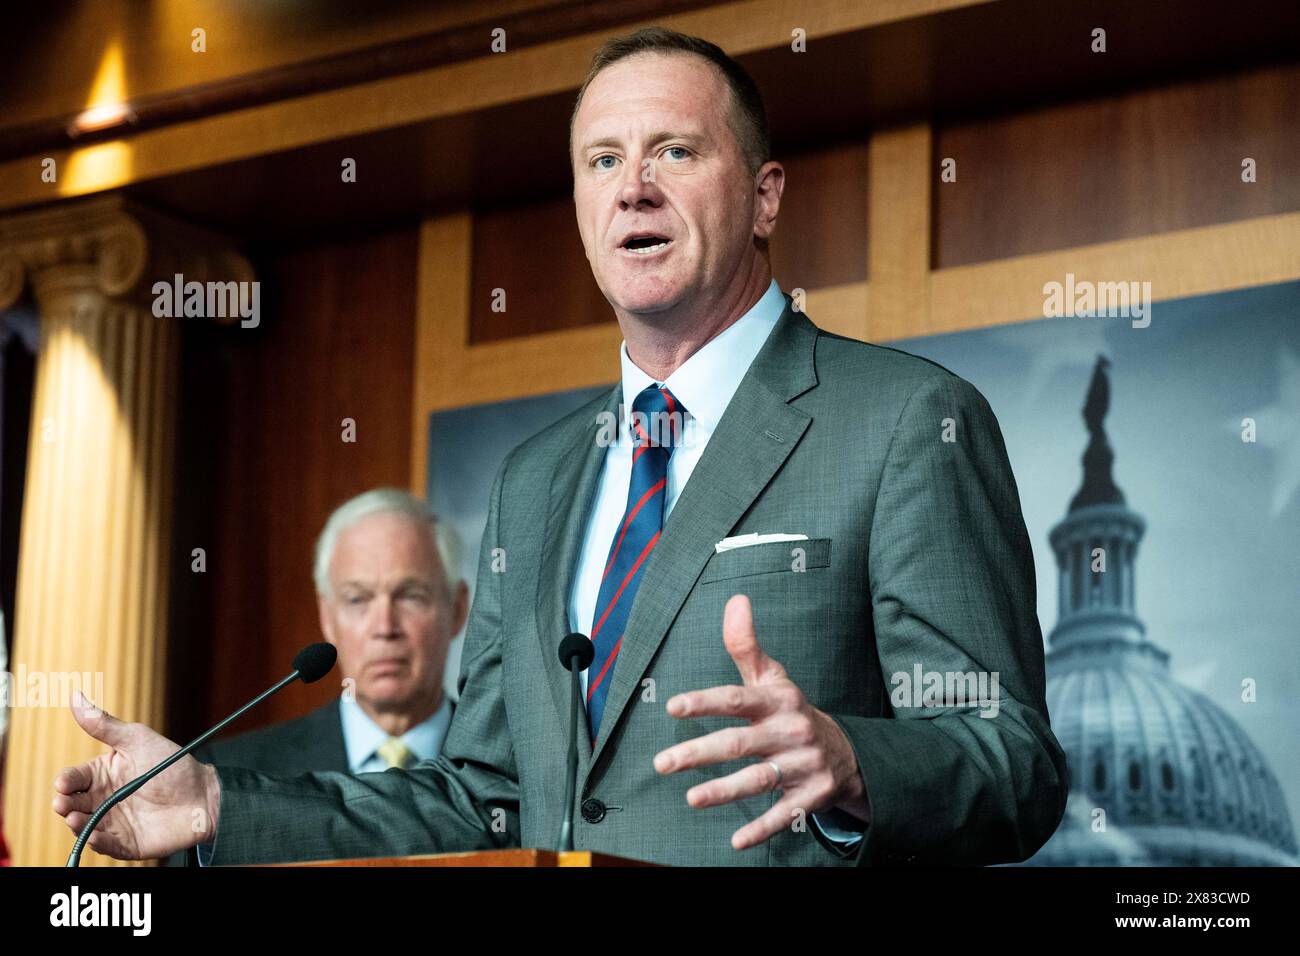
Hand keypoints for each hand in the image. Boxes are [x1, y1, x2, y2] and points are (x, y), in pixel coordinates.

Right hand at [52, 692, 220, 860]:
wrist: (205, 794)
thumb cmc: (172, 764)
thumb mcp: (138, 739)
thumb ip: (104, 725)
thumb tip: (74, 696)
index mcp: (103, 774)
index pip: (73, 779)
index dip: (65, 781)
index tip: (64, 782)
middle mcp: (103, 799)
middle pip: (72, 804)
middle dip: (64, 804)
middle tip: (63, 803)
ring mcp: (113, 822)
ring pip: (85, 827)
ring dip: (77, 824)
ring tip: (76, 818)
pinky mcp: (127, 843)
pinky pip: (107, 847)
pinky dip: (99, 843)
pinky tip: (96, 837)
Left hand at [654, 594, 868, 849]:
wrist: (850, 754)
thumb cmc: (793, 712)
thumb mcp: (774, 678)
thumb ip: (747, 646)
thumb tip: (735, 600)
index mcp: (778, 700)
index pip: (737, 698)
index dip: (706, 701)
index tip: (674, 707)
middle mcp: (790, 731)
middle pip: (741, 743)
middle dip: (700, 753)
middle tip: (662, 762)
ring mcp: (803, 765)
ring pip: (760, 780)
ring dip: (725, 791)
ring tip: (691, 798)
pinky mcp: (812, 797)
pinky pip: (785, 815)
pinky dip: (762, 829)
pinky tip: (737, 841)